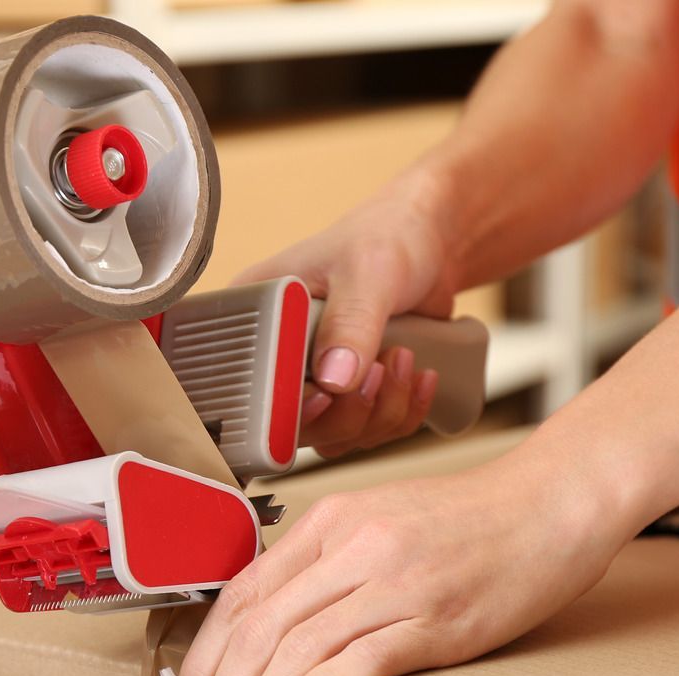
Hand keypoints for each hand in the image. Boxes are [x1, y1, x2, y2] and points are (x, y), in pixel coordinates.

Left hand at [177, 442, 637, 675]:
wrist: (553, 503)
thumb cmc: (472, 520)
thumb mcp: (381, 521)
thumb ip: (326, 562)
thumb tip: (274, 622)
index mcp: (330, 522)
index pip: (241, 595)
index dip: (206, 655)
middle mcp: (351, 547)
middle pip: (257, 629)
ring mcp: (392, 583)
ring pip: (296, 651)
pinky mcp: (435, 619)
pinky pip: (360, 658)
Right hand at [232, 165, 461, 455]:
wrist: (431, 245)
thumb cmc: (387, 237)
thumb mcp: (367, 270)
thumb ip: (351, 323)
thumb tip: (334, 379)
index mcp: (256, 319)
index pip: (247, 386)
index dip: (284, 407)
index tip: (325, 394)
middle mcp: (276, 357)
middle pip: (293, 427)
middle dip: (349, 410)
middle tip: (379, 367)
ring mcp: (313, 380)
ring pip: (335, 437)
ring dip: (382, 412)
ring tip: (405, 358)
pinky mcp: (347, 395)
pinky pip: (368, 433)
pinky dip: (401, 414)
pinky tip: (419, 377)